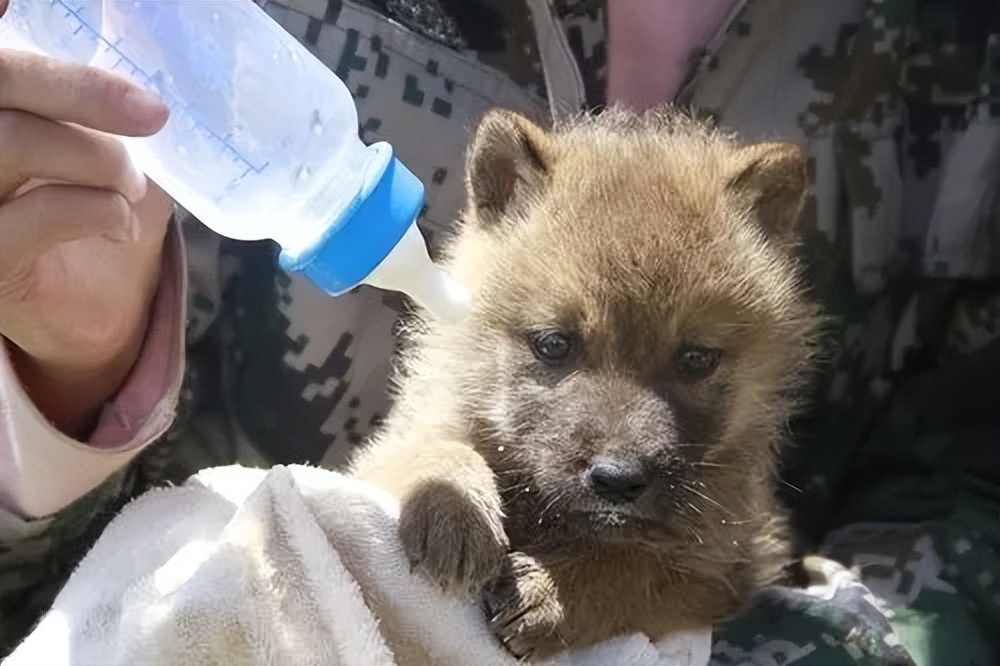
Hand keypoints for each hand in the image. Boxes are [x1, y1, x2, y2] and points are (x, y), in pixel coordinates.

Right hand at [0, 42, 171, 436]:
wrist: (102, 303)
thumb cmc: (104, 206)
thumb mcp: (117, 142)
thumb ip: (116, 99)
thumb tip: (142, 27)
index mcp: (2, 106)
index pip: (2, 59)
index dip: (20, 31)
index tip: (38, 16)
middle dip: (79, 90)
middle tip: (151, 114)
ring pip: (12, 142)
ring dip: (98, 159)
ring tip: (133, 182)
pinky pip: (31, 217)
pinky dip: (94, 210)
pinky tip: (121, 220)